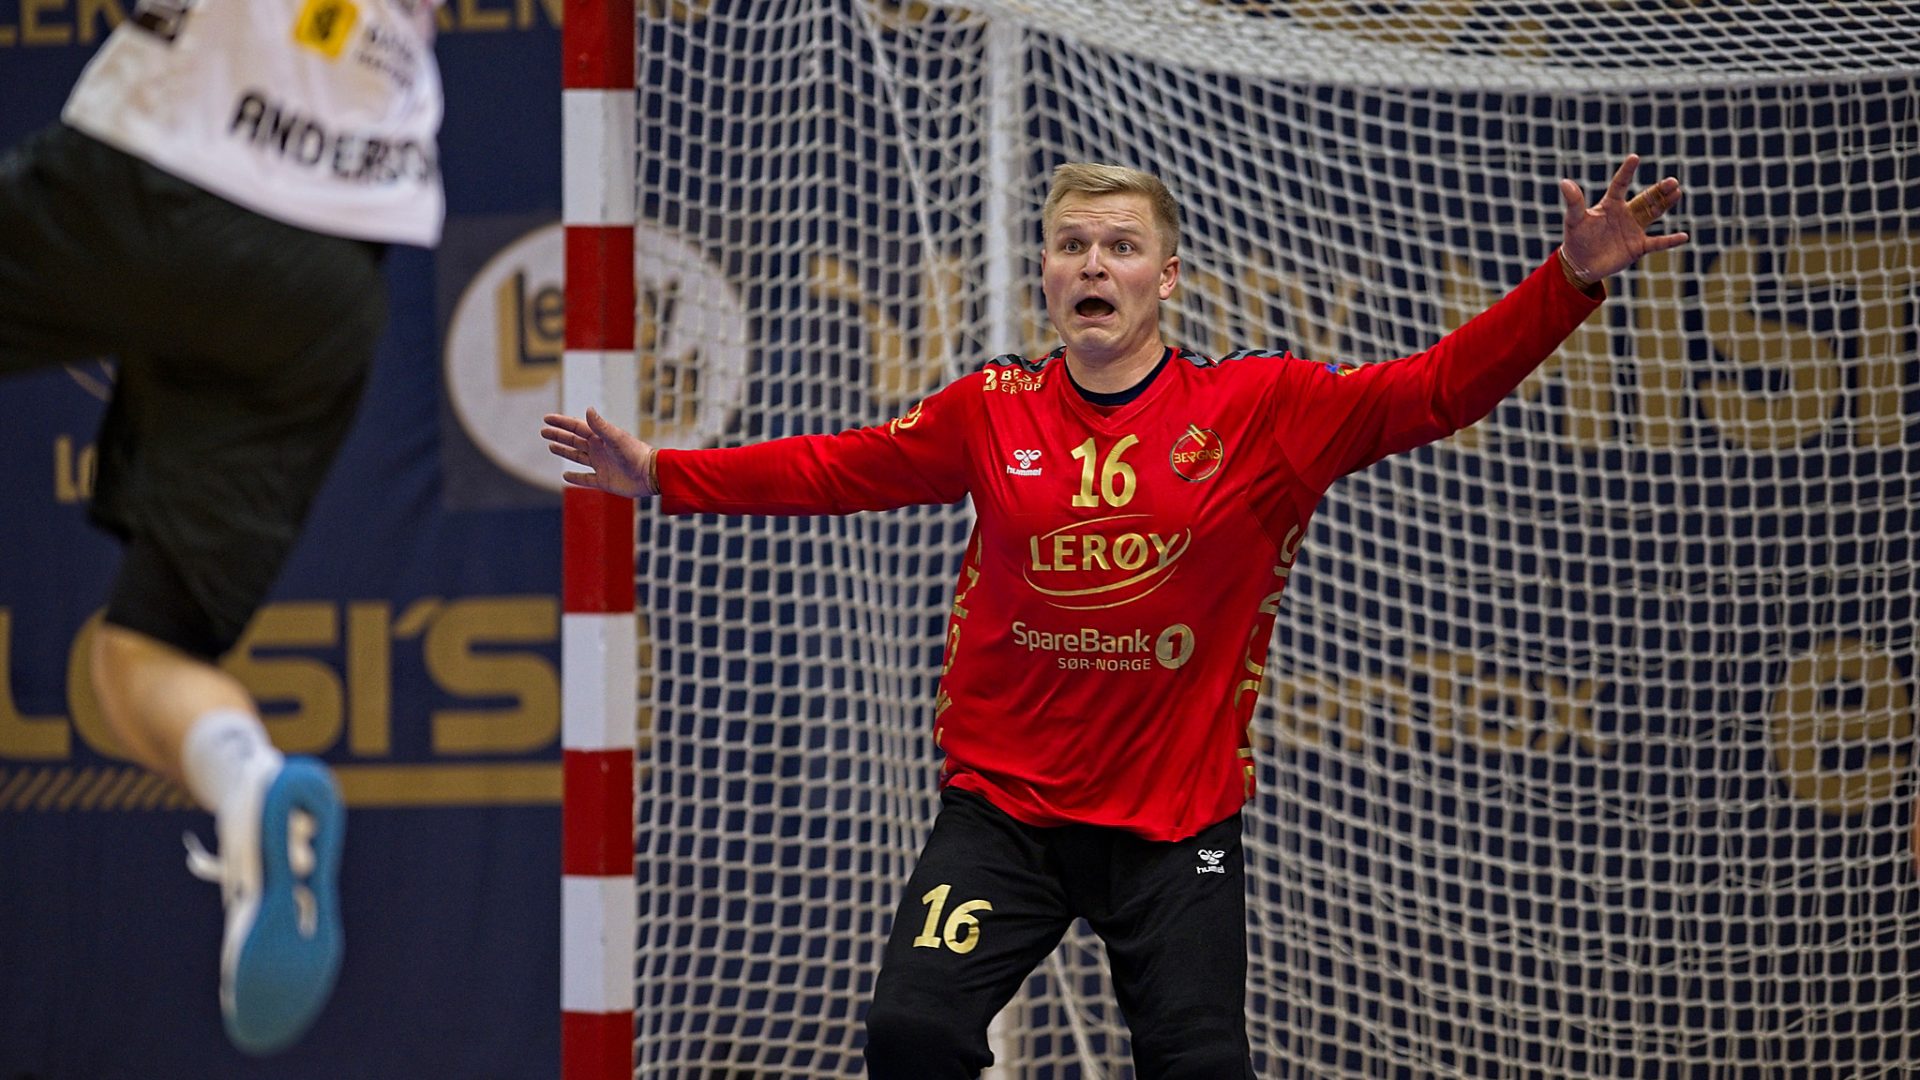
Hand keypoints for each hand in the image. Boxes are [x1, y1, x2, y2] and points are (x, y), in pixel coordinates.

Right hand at [541, 407, 656, 498]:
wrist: (649, 474)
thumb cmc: (635, 454)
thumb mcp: (616, 438)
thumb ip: (601, 426)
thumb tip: (588, 409)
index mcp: (600, 438)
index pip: (576, 427)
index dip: (562, 423)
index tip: (547, 419)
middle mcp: (599, 450)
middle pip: (574, 440)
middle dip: (559, 436)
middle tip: (543, 431)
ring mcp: (601, 465)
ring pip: (578, 457)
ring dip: (565, 451)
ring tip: (551, 447)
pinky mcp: (604, 480)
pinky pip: (586, 479)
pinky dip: (575, 478)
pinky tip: (565, 475)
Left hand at [1557, 153, 1688, 286]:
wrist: (1580, 264)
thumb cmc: (1576, 238)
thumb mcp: (1574, 220)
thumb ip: (1574, 202)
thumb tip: (1564, 182)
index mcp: (1610, 204)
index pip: (1620, 184)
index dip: (1626, 172)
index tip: (1634, 157)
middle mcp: (1625, 213)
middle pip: (1646, 198)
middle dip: (1659, 190)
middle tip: (1672, 181)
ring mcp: (1633, 229)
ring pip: (1654, 213)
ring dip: (1665, 204)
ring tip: (1677, 192)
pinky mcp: (1638, 246)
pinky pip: (1657, 243)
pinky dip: (1670, 240)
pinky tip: (1683, 236)